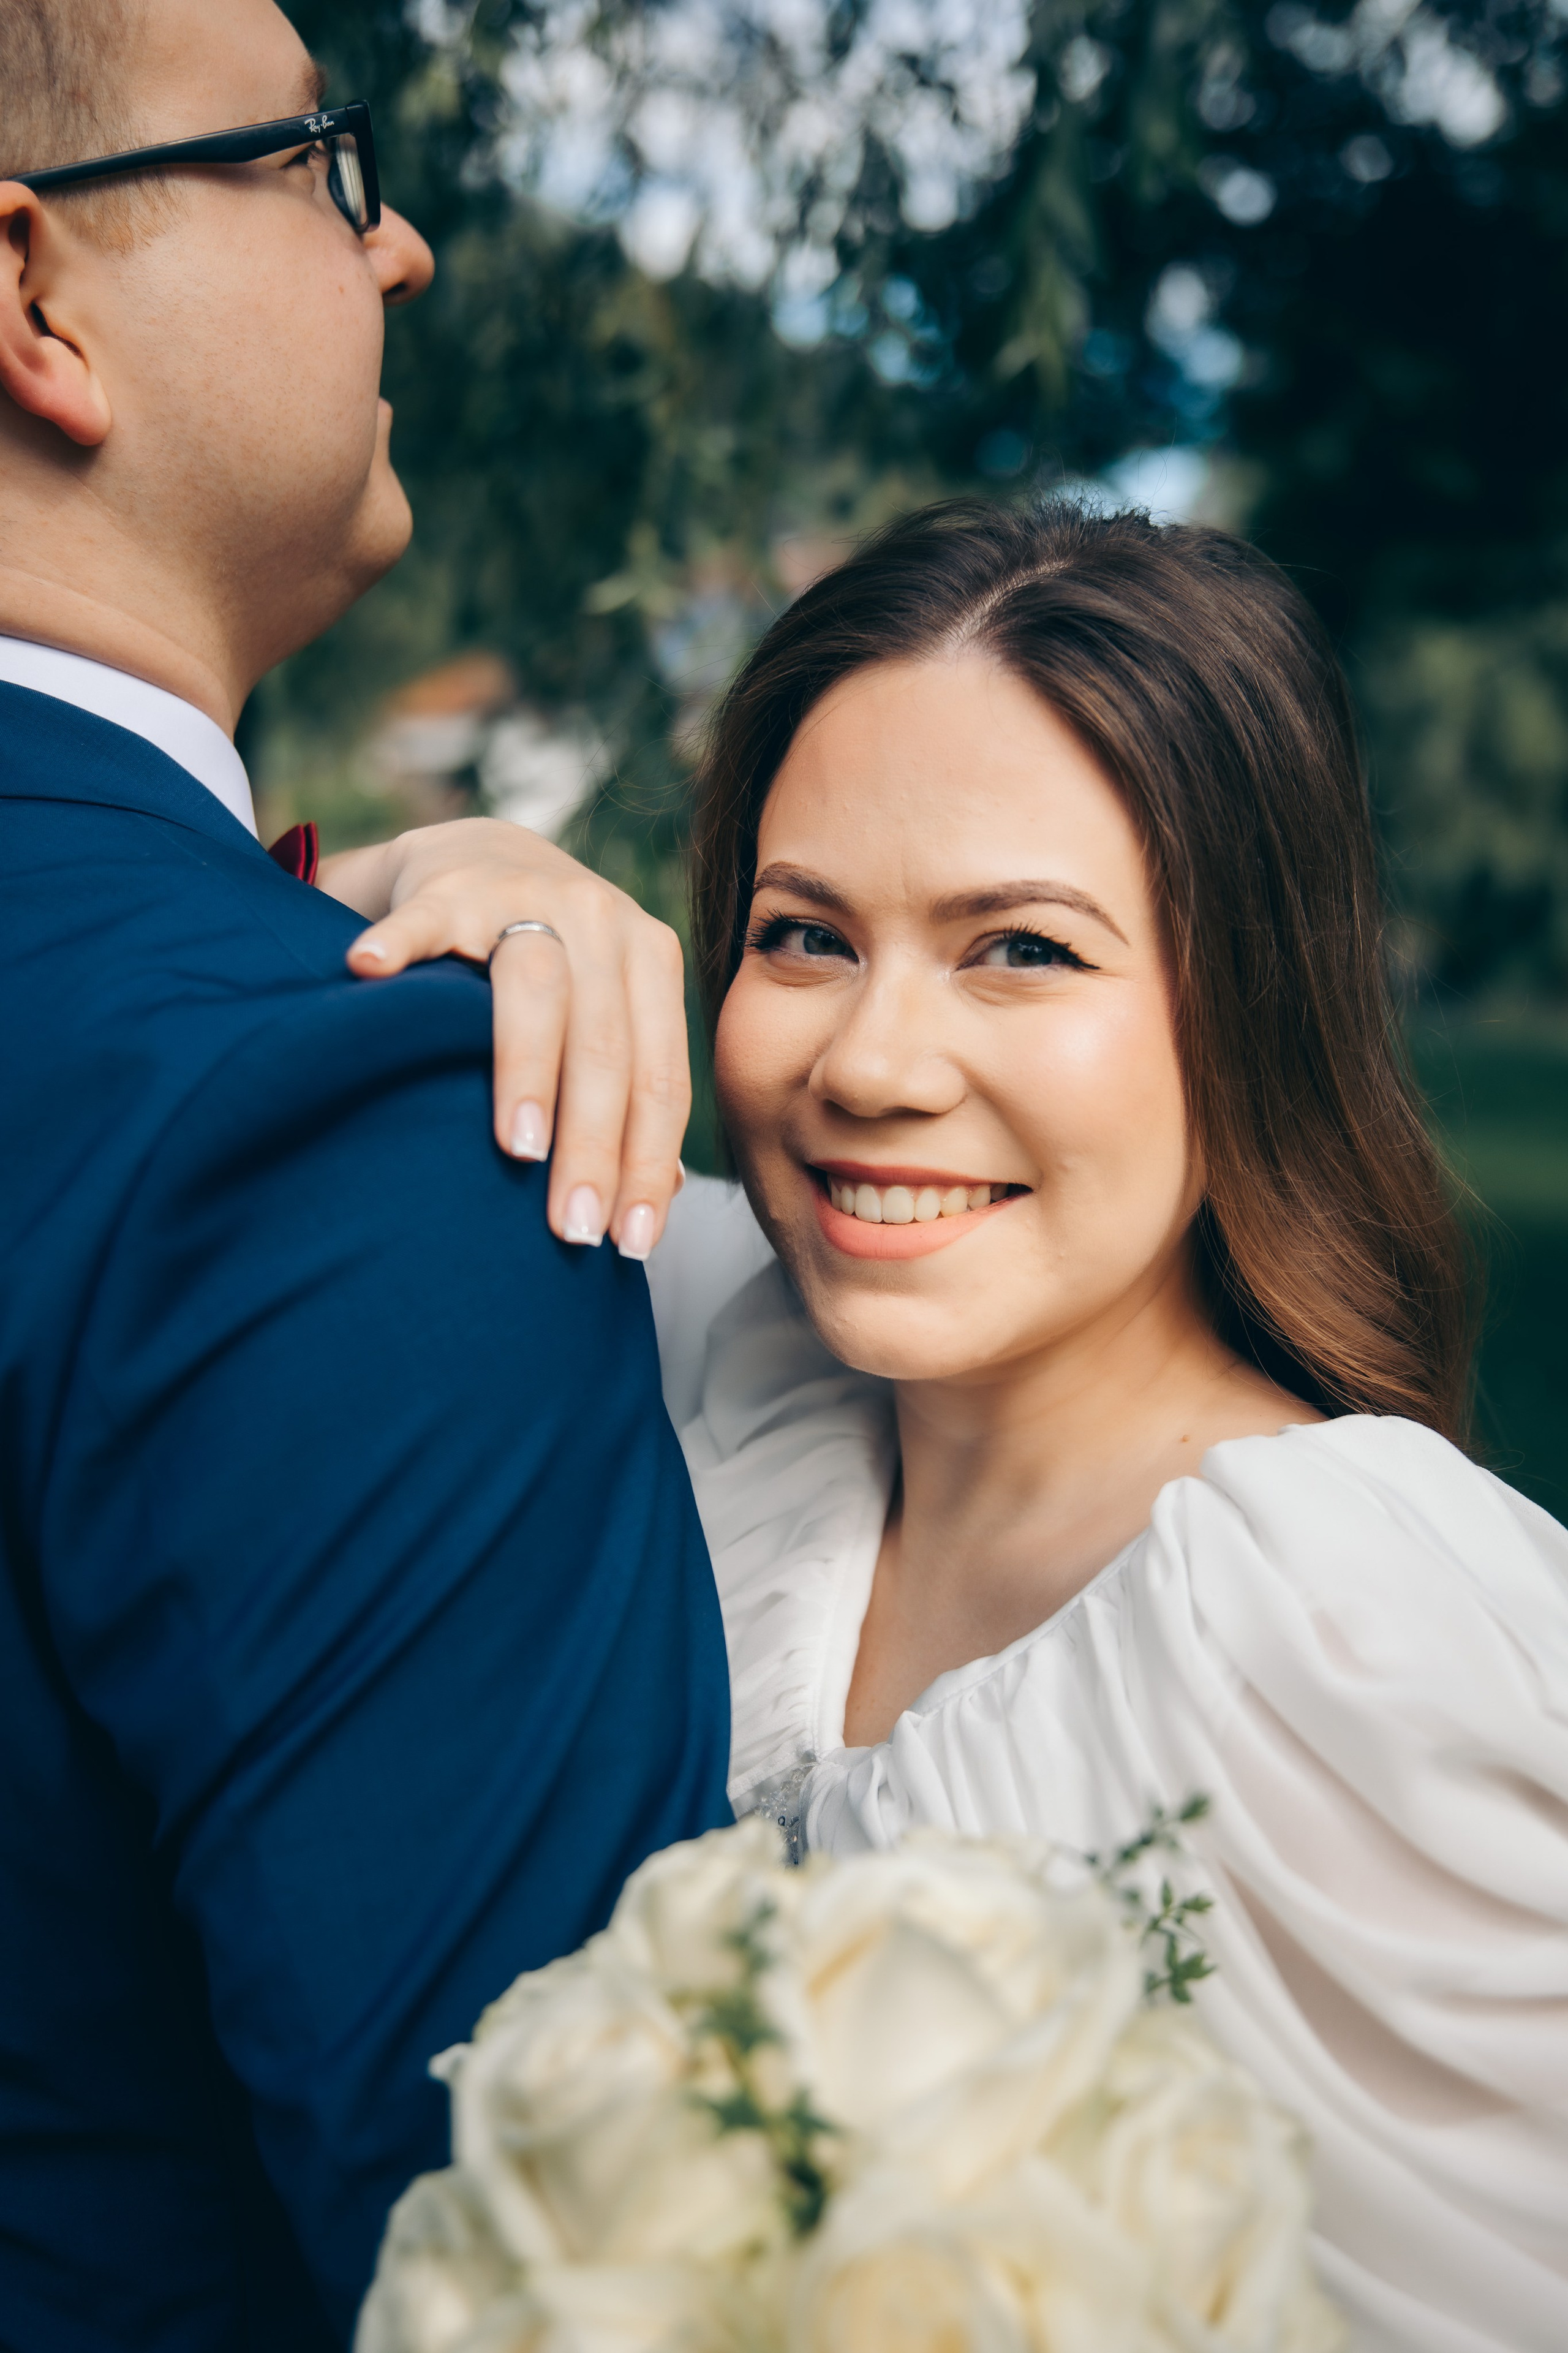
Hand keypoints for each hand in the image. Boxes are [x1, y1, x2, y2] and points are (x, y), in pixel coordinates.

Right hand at [319, 820, 688, 1257]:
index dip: (648, 1162)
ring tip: (520, 1148)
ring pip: (536, 986)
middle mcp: (599, 920)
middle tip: (572, 1226)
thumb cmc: (548, 965)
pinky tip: (370, 974)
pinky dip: (400, 945)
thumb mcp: (605, 1014)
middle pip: (606, 1044)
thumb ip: (630, 1087)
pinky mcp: (446, 884)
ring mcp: (522, 896)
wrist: (479, 856)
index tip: (632, 1240)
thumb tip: (662, 1193)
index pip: (657, 1076)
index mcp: (649, 960)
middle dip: (593, 1144)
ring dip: (529, 1069)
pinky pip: (426, 920)